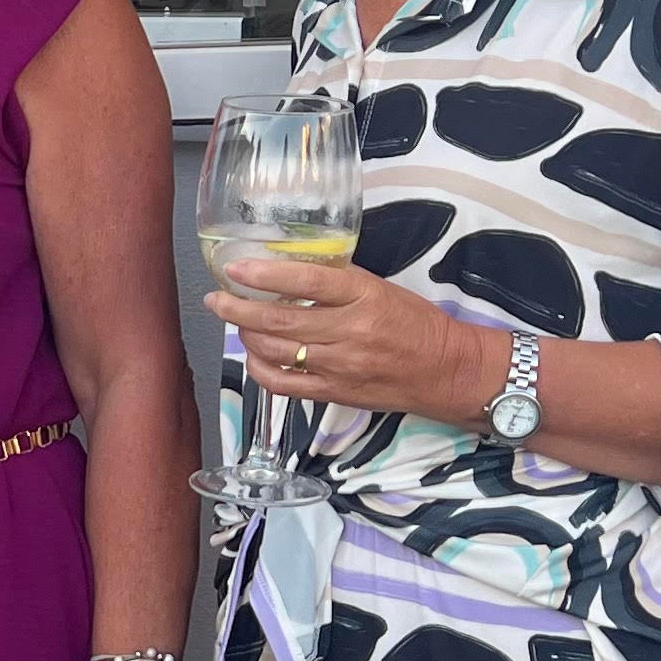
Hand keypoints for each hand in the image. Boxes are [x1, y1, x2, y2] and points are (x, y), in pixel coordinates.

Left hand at [205, 257, 499, 425]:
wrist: (445, 370)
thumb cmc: (414, 323)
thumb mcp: (380, 289)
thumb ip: (337, 283)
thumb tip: (286, 272)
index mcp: (364, 296)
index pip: (307, 279)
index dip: (266, 273)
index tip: (236, 267)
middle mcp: (350, 331)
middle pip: (280, 319)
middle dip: (238, 308)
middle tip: (216, 298)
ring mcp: (341, 366)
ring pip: (277, 350)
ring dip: (246, 335)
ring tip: (233, 322)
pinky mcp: (335, 394)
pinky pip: (284, 384)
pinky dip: (260, 368)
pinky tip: (253, 355)